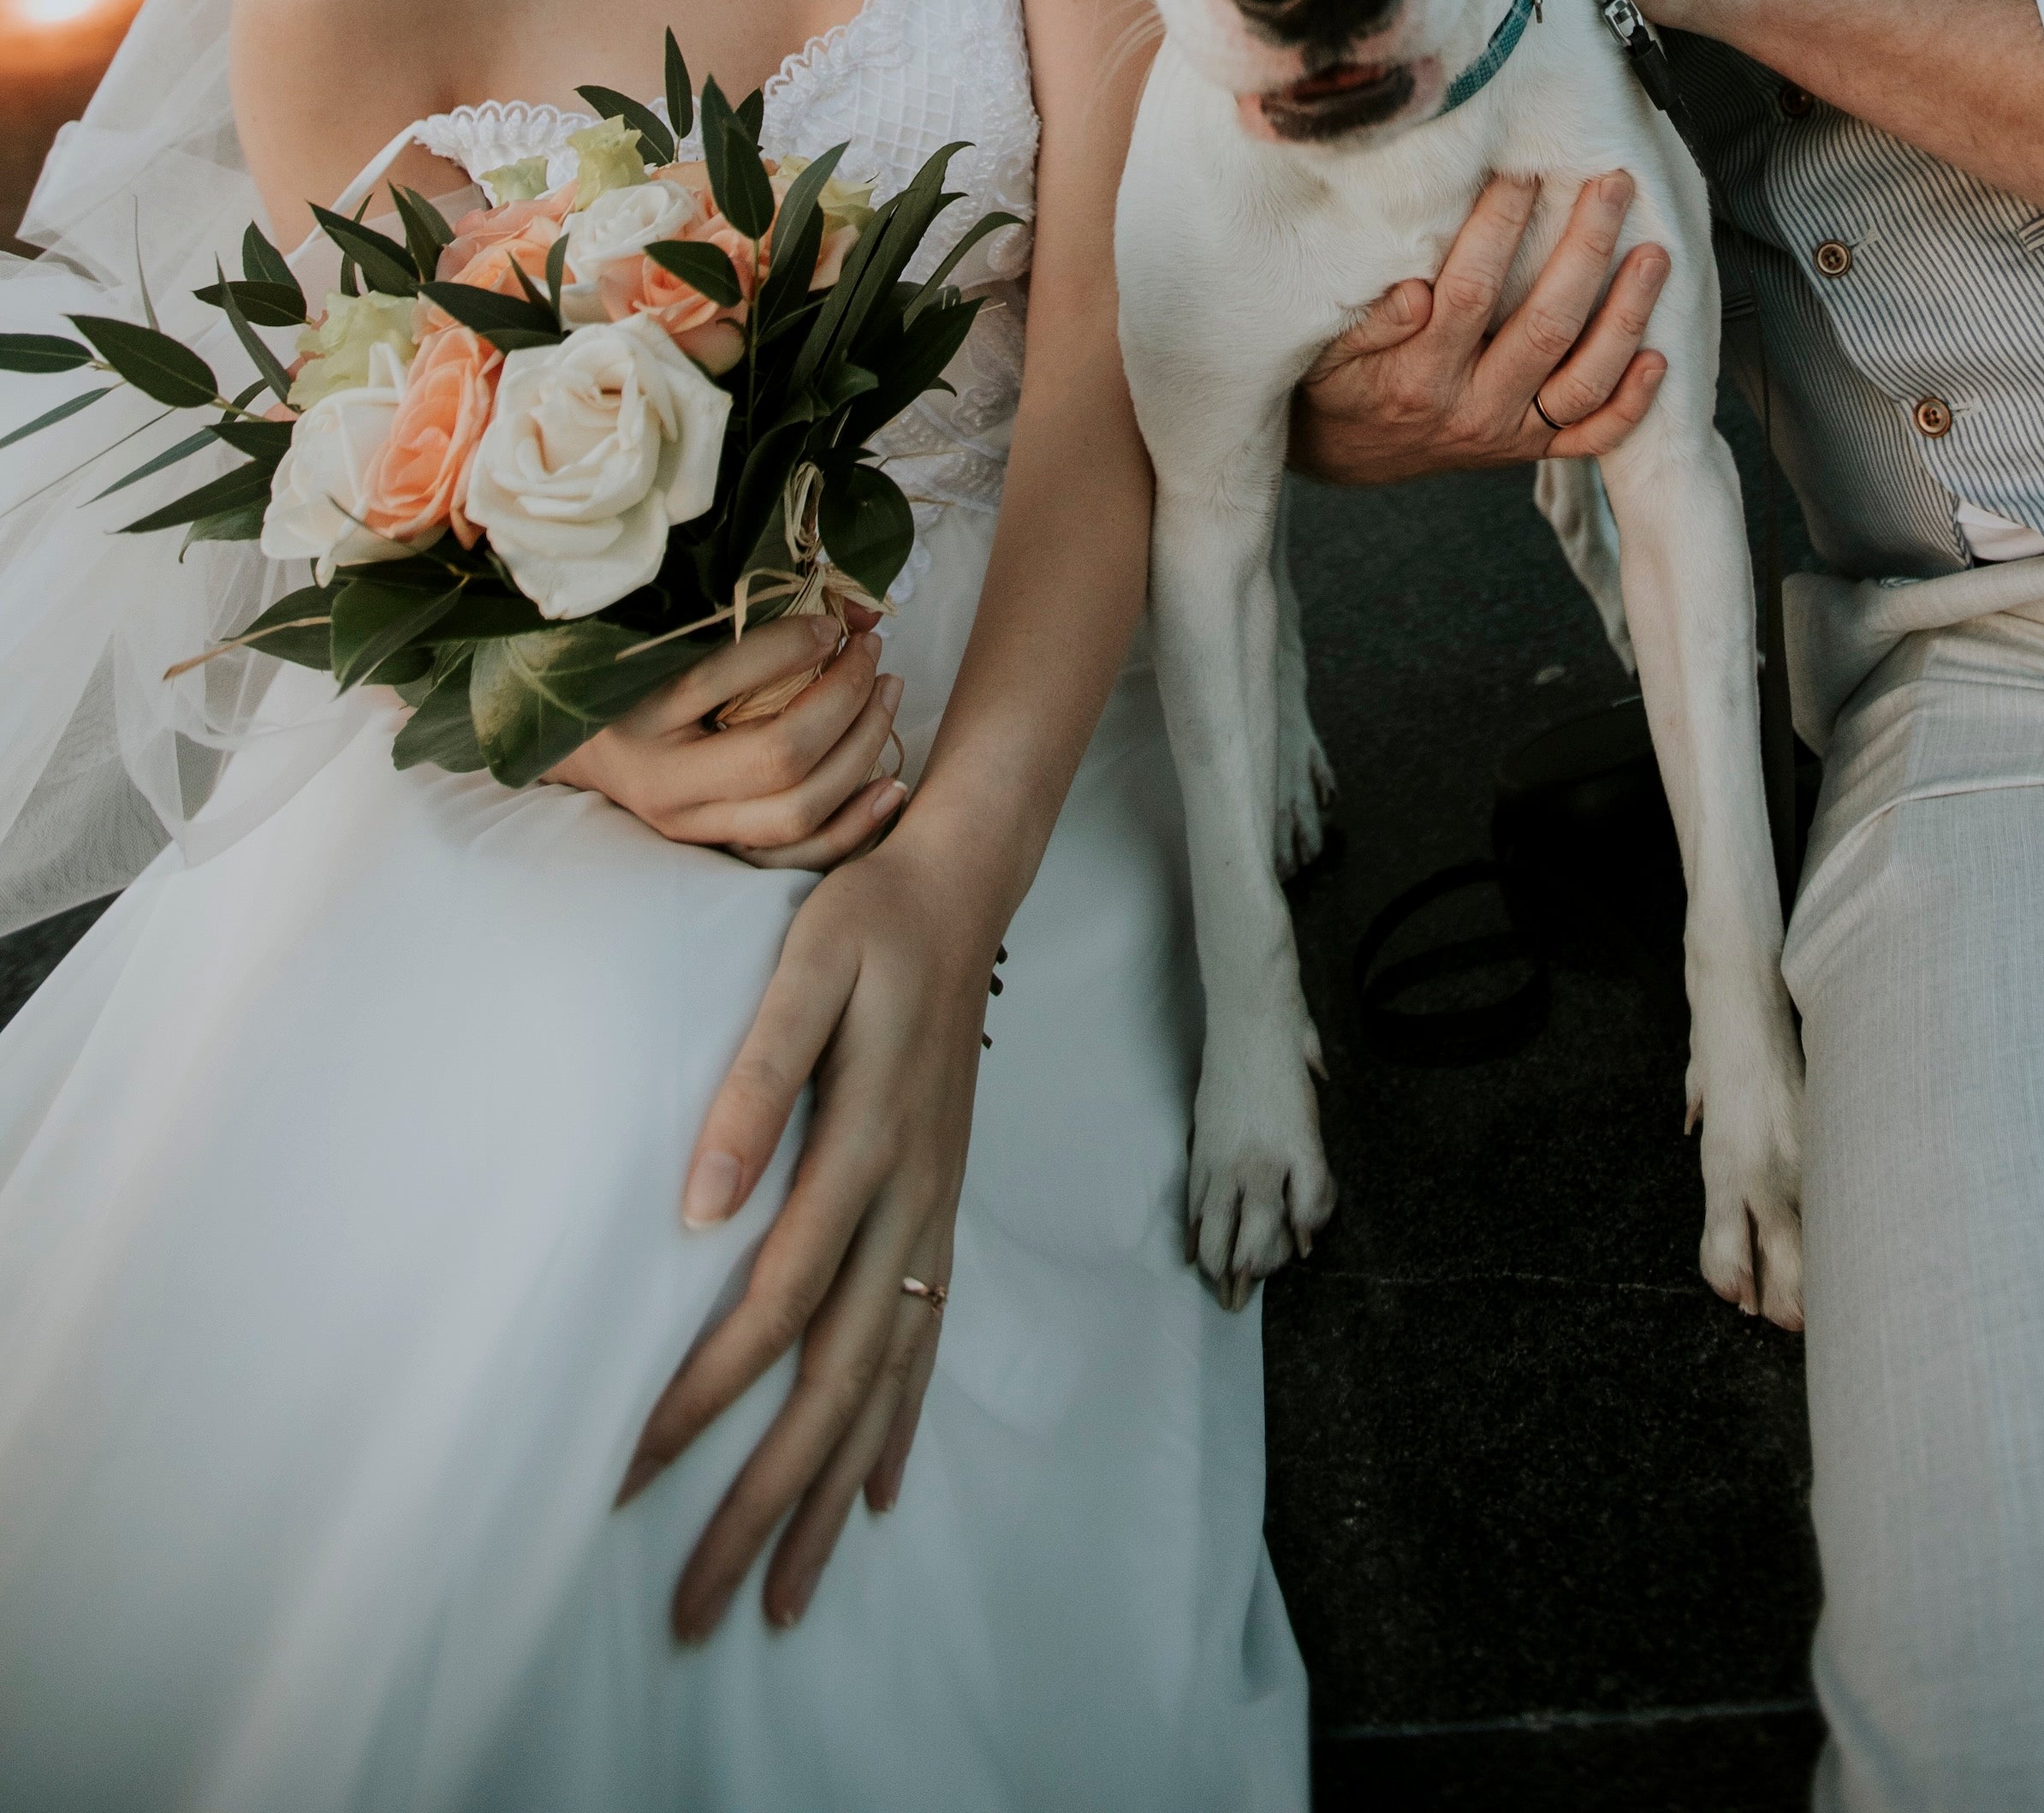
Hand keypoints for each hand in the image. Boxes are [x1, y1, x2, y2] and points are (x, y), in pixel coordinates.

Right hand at [550, 612, 907, 868]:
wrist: (598, 756)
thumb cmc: (642, 684)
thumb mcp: (675, 647)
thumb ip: (754, 623)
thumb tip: (859, 607)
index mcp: (640, 718)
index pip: (718, 679)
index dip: (789, 645)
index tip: (832, 622)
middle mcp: (666, 784)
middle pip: (777, 756)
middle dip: (844, 698)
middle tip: (871, 653)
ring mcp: (697, 828)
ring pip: (798, 810)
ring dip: (861, 749)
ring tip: (887, 694)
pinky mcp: (725, 855)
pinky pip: (801, 856)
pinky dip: (856, 824)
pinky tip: (892, 785)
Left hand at [622, 838, 991, 1636]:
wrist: (962, 886)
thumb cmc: (866, 920)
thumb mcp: (802, 966)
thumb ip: (757, 1078)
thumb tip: (699, 1203)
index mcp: (869, 1143)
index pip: (776, 1303)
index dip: (705, 1395)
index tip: (631, 1471)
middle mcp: (910, 1198)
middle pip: (837, 1383)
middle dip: (769, 1502)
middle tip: (701, 1607)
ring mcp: (934, 1210)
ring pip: (886, 1385)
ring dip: (833, 1496)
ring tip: (787, 1597)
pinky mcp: (942, 1205)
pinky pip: (925, 1341)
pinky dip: (899, 1425)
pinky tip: (877, 1493)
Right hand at [1290, 168, 1669, 484]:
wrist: (1346, 457)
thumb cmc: (1339, 385)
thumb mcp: (1329, 351)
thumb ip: (1371, 323)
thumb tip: (1417, 288)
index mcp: (1420, 376)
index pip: (1471, 291)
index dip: (1501, 227)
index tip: (1522, 171)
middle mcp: (1475, 408)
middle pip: (1546, 326)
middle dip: (1585, 249)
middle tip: (1612, 186)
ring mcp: (1510, 432)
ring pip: (1585, 380)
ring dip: (1627, 315)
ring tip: (1654, 256)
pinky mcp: (1531, 449)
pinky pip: (1594, 436)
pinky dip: (1632, 402)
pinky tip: (1659, 357)